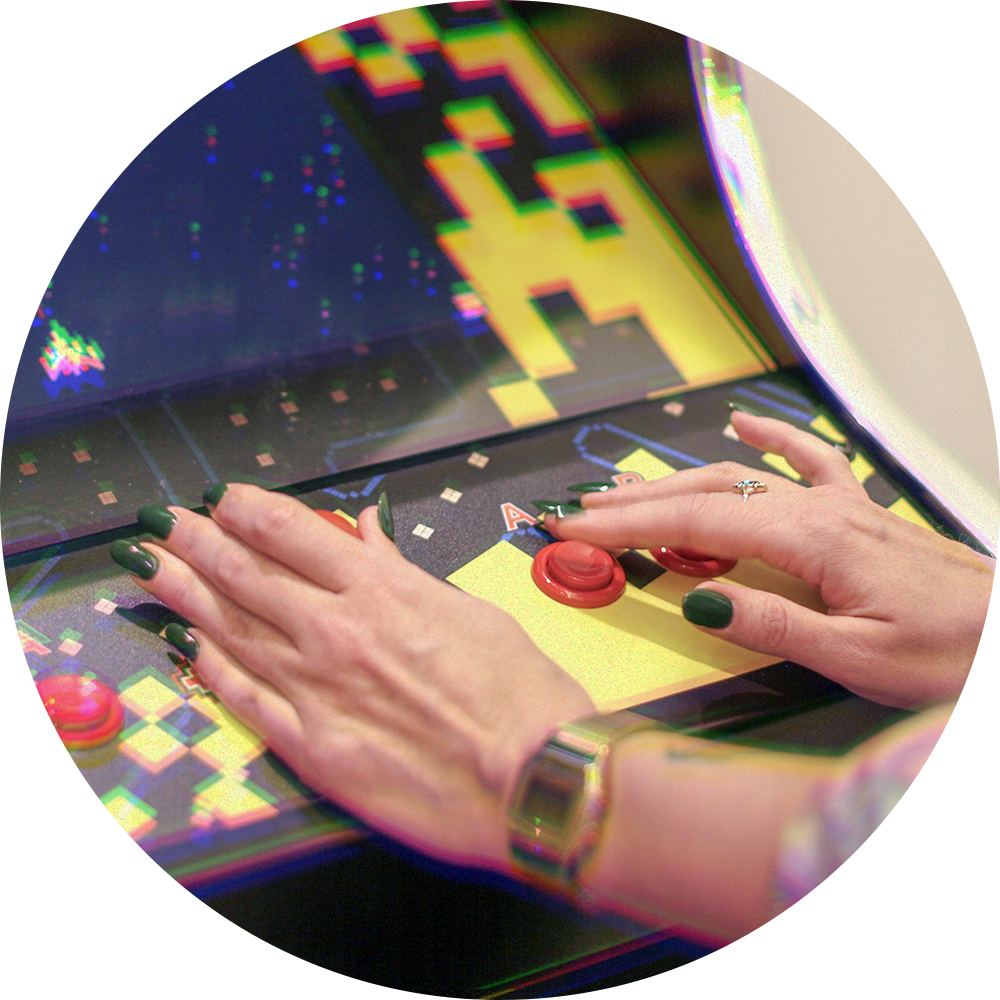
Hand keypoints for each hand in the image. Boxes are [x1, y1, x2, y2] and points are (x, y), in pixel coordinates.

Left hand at [114, 487, 594, 869]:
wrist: (534, 777)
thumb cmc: (519, 692)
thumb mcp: (470, 610)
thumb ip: (406, 572)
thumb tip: (369, 534)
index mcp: (380, 589)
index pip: (291, 532)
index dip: (246, 509)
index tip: (221, 499)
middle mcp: (336, 630)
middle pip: (246, 574)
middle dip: (196, 541)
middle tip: (161, 523)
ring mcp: (316, 689)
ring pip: (230, 630)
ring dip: (183, 593)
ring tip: (148, 567)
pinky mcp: (312, 748)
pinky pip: (245, 700)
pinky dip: (210, 669)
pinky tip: (185, 648)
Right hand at [547, 410, 999, 708]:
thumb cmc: (953, 654)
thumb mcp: (858, 659)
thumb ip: (776, 626)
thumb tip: (701, 602)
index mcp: (813, 542)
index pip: (696, 523)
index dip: (627, 525)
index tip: (574, 529)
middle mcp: (821, 511)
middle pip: (706, 492)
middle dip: (633, 502)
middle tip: (576, 513)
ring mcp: (839, 506)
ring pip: (739, 478)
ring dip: (674, 481)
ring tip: (622, 492)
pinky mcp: (858, 514)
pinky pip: (807, 461)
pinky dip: (769, 441)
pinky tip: (742, 427)